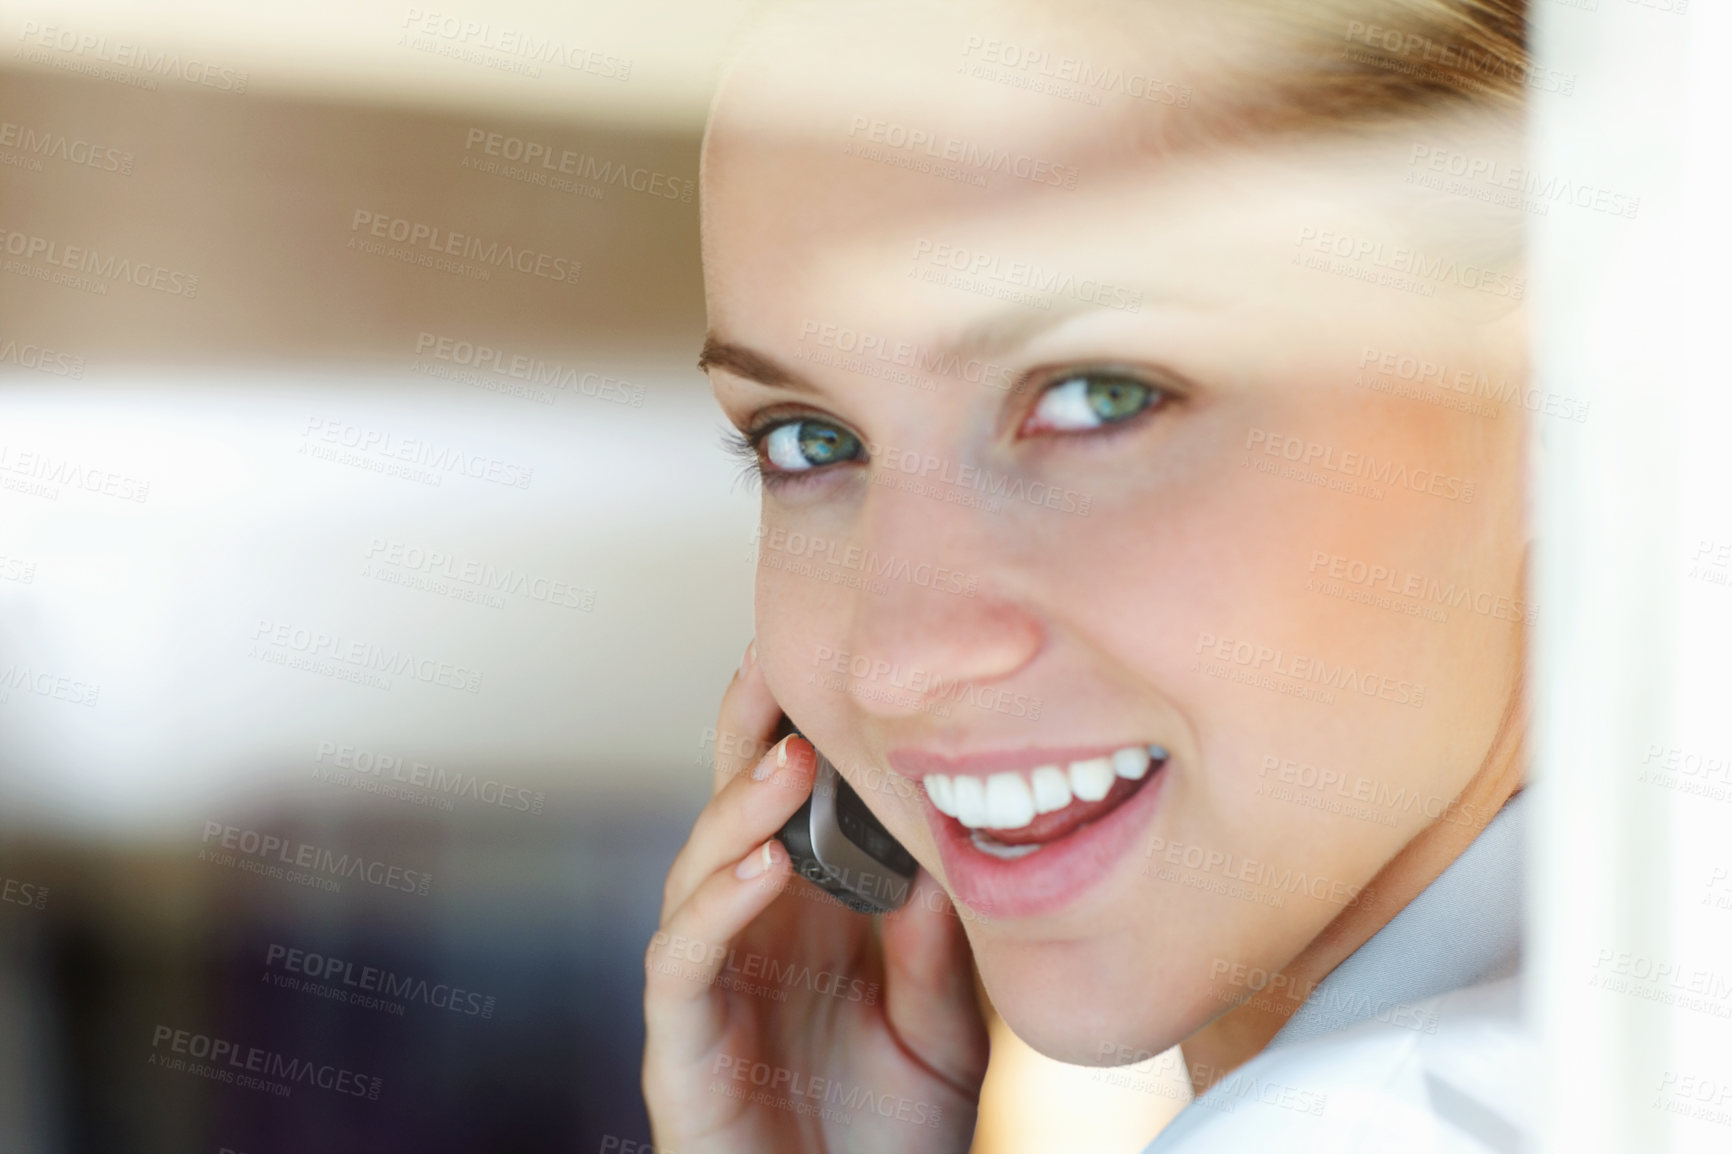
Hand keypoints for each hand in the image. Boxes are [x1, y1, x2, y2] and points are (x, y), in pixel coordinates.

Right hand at [643, 641, 989, 1152]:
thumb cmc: (894, 1138)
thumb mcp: (944, 1030)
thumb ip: (937, 948)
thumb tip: (942, 851)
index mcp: (811, 917)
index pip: (792, 803)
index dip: (794, 727)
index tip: (821, 656)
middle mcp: (753, 935)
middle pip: (732, 809)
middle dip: (747, 732)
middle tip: (773, 663)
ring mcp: (711, 984)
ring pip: (698, 868)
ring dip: (739, 808)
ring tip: (789, 761)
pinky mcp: (681, 1043)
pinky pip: (682, 958)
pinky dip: (716, 904)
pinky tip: (762, 865)